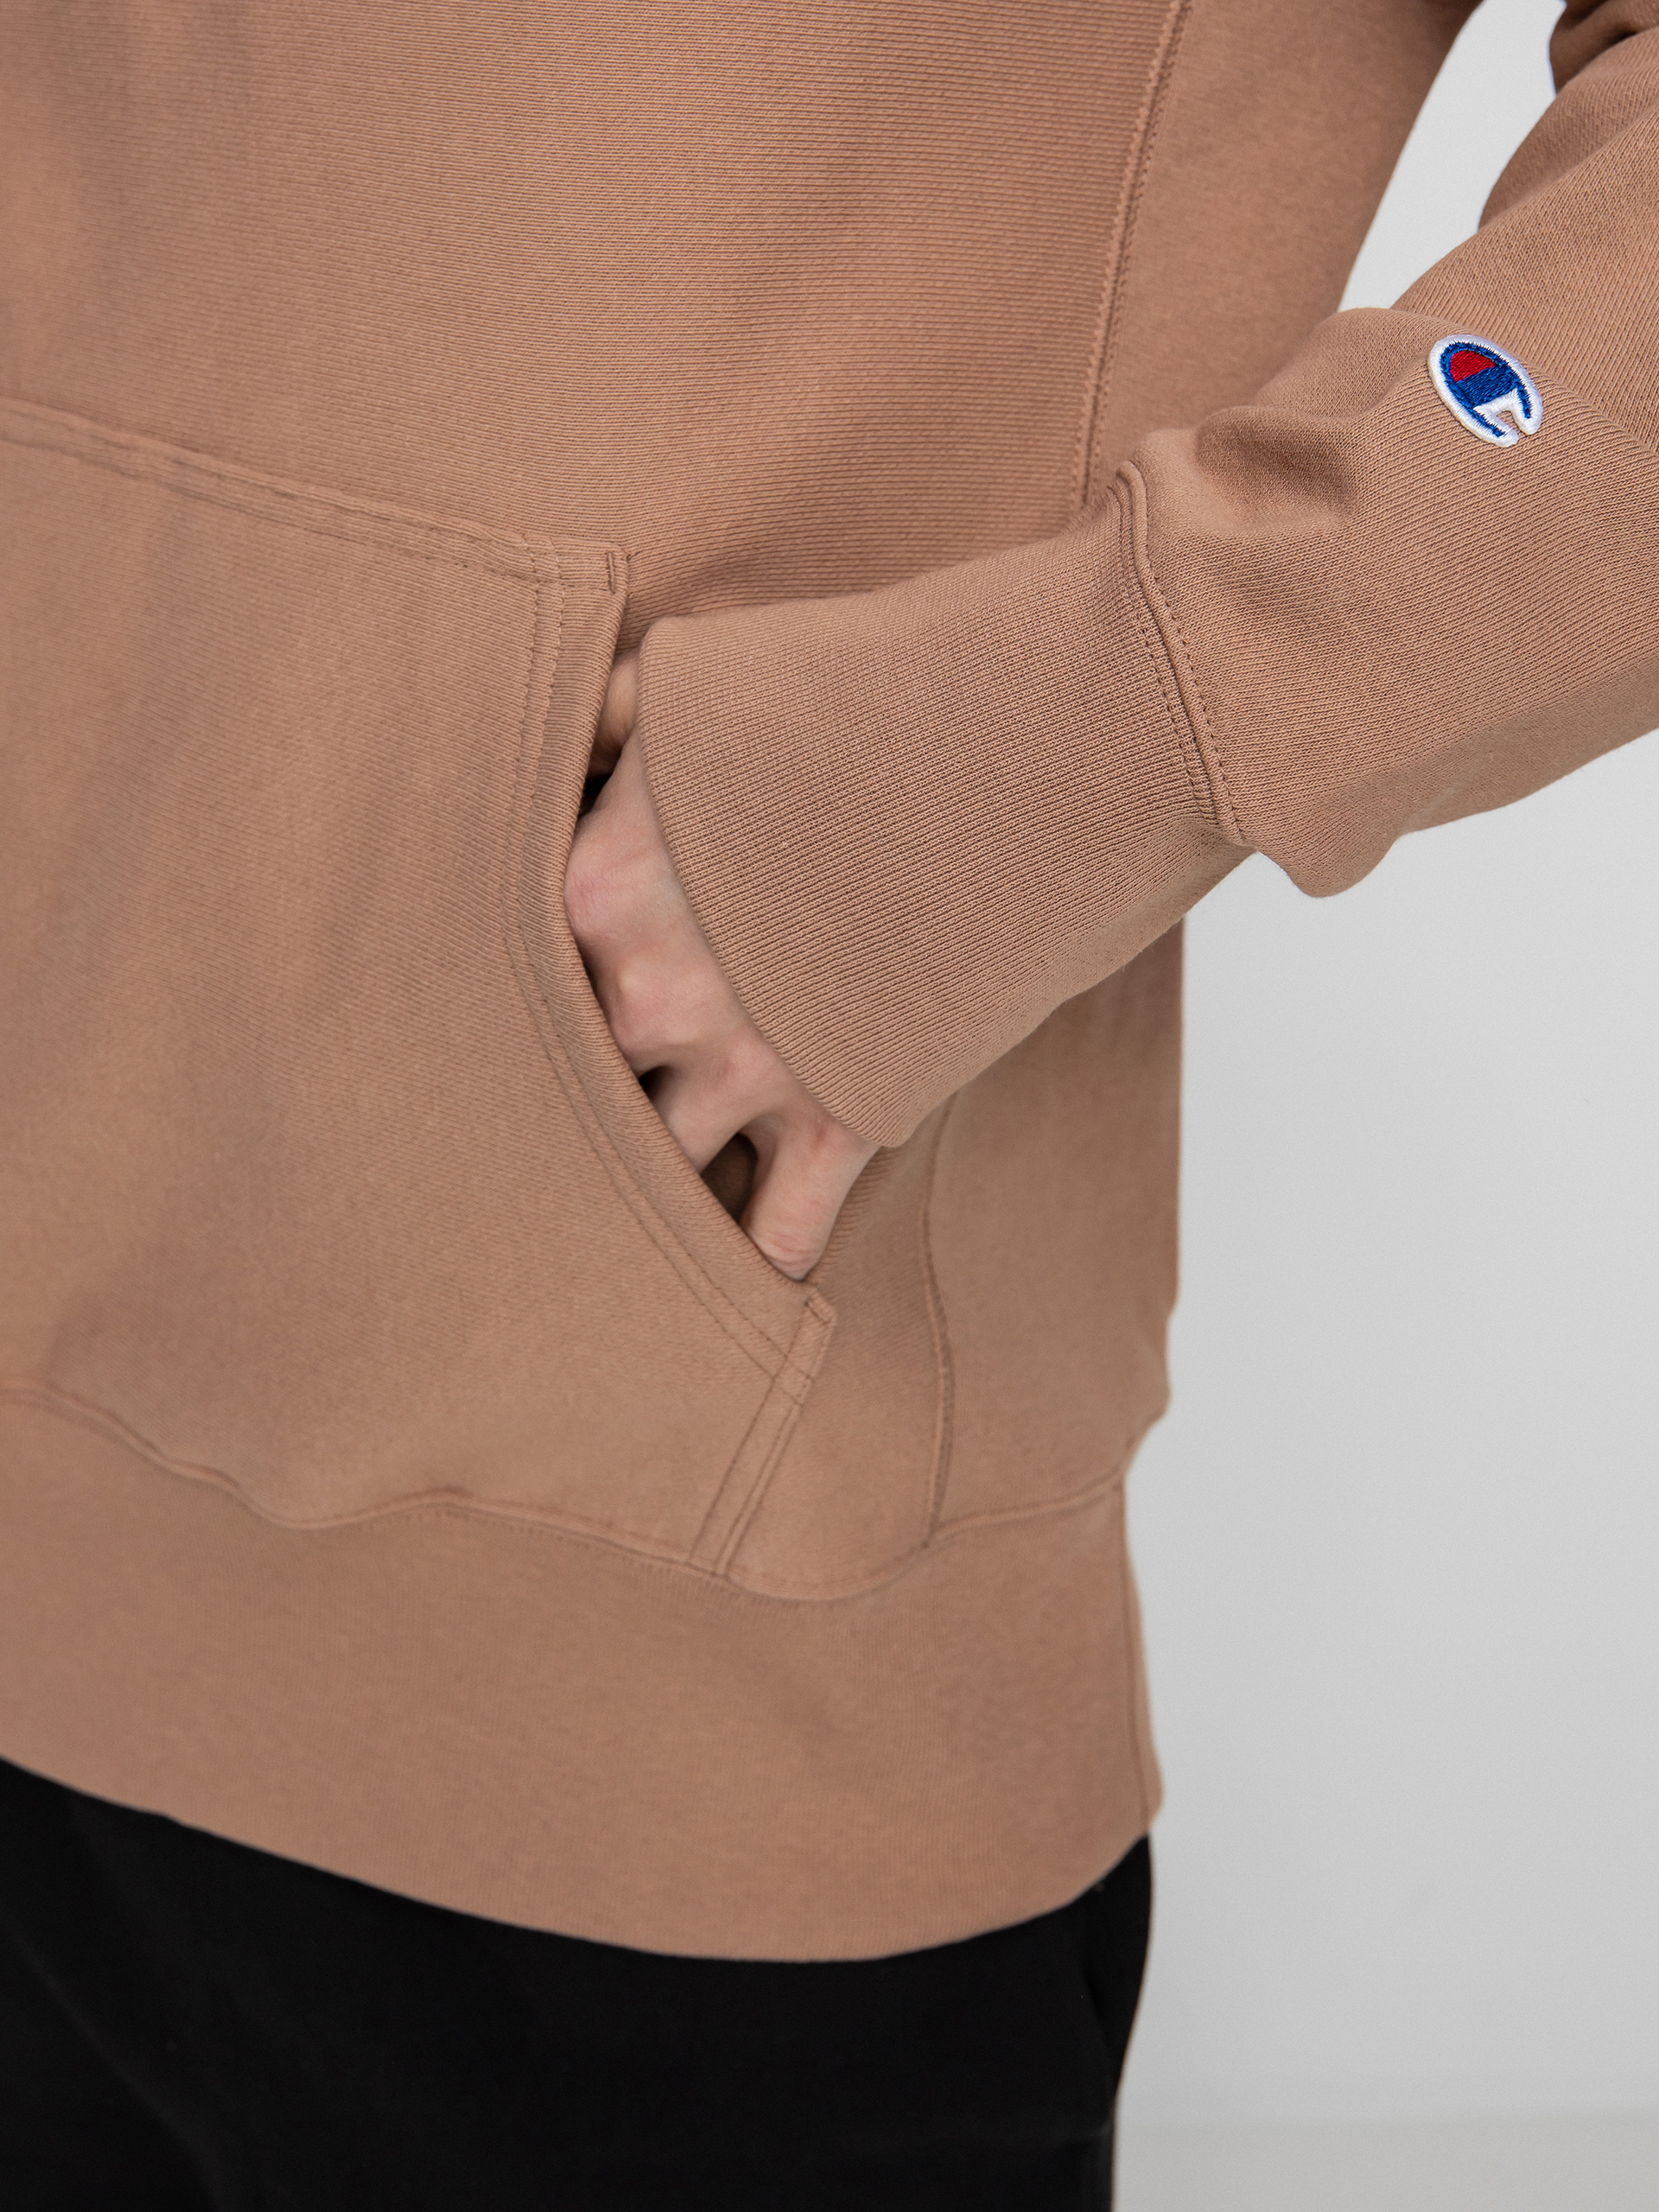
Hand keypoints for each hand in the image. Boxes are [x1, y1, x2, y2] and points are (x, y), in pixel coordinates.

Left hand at [564, 652, 875, 1279]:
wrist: (1034, 743)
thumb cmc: (863, 692)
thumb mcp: (698, 676)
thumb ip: (598, 729)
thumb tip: (545, 758)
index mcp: (591, 888)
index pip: (503, 971)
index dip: (509, 995)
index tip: (504, 1019)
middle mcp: (646, 994)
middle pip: (566, 1079)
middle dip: (563, 1096)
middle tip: (533, 1128)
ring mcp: (747, 1066)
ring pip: (652, 1168)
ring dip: (645, 1183)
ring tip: (620, 1212)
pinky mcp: (843, 1115)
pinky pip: (774, 1233)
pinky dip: (755, 1259)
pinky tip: (729, 1278)